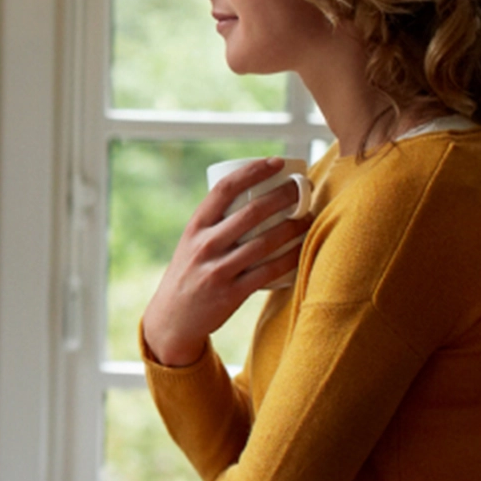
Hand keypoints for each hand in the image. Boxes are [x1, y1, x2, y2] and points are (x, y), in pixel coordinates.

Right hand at [141, 159, 308, 366]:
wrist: (172, 318)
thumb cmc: (190, 272)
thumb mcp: (192, 243)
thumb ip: (216, 224)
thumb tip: (256, 196)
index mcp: (195, 227)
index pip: (224, 188)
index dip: (253, 171)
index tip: (276, 162)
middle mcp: (205, 245)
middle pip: (252, 212)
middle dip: (283, 195)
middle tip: (302, 188)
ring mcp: (218, 270)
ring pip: (265, 241)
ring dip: (293, 226)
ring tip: (309, 216)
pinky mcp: (232, 293)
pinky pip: (269, 271)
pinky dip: (290, 257)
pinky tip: (303, 248)